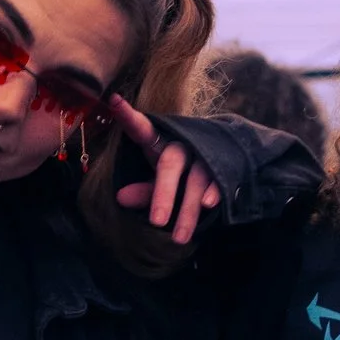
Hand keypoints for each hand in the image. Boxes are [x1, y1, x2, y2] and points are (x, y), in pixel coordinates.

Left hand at [108, 94, 222, 246]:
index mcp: (160, 143)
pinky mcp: (224, 165)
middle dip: (164, 194)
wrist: (226, 161)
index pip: (142, 130)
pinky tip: (208, 206)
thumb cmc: (181, 175)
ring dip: (187, 209)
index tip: (113, 101)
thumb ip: (144, 191)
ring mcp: (205, 153)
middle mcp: (182, 144)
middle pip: (171, 164)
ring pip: (196, 179)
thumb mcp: (159, 183)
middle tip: (157, 223)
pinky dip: (213, 192)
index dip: (128, 116)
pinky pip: (218, 178)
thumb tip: (121, 198)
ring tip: (179, 238)